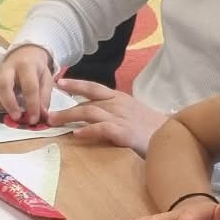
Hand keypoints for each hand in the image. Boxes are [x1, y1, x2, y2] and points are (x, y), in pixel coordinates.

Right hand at [0, 44, 56, 125]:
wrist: (23, 56)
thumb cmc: (35, 69)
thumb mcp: (46, 79)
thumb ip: (44, 97)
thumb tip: (41, 115)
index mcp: (26, 65)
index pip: (29, 86)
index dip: (32, 105)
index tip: (34, 119)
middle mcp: (6, 68)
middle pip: (2, 85)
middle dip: (9, 104)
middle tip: (17, 118)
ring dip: (3, 107)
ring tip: (14, 110)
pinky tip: (5, 105)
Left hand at [48, 78, 166, 154]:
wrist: (172, 137)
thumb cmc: (150, 128)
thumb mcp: (130, 114)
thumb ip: (112, 112)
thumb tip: (90, 116)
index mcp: (120, 99)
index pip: (94, 88)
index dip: (76, 84)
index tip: (59, 82)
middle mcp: (119, 105)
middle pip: (87, 102)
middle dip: (66, 107)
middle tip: (47, 113)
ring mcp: (122, 118)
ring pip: (91, 113)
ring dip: (70, 117)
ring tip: (54, 122)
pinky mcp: (125, 133)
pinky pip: (103, 129)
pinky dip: (89, 131)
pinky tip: (76, 134)